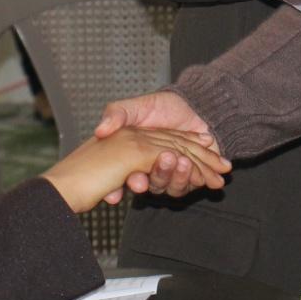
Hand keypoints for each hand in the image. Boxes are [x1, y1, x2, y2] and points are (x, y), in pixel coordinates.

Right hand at [95, 90, 217, 200]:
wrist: (193, 106)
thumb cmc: (161, 106)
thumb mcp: (135, 106)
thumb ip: (117, 115)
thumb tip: (100, 129)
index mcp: (131, 159)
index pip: (119, 179)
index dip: (115, 189)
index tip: (117, 193)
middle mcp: (149, 171)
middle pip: (148, 185)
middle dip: (156, 176)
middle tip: (164, 159)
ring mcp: (169, 176)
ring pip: (169, 187)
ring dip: (176, 176)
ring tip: (183, 160)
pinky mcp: (189, 177)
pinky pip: (190, 185)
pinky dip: (195, 177)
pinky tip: (200, 170)